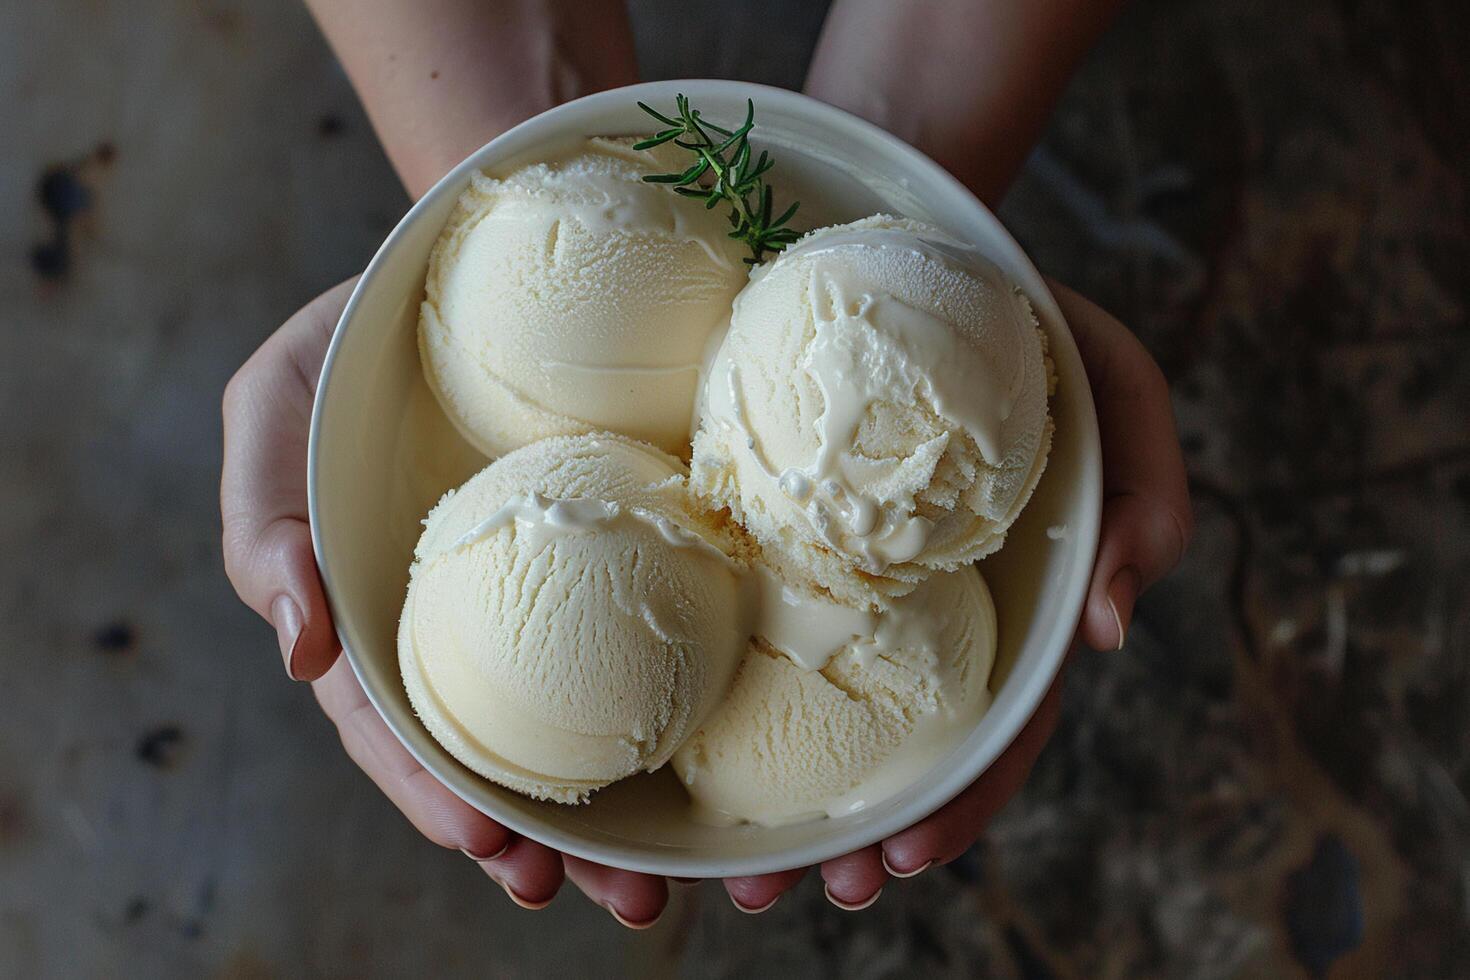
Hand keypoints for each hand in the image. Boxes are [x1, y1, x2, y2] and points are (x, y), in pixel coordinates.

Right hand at [221, 282, 670, 927]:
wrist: (476, 263)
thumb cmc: (356, 341)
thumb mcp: (276, 407)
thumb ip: (266, 523)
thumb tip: (297, 651)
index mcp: (391, 615)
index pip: (406, 729)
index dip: (440, 798)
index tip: (492, 852)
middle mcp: (480, 624)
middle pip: (511, 756)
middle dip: (559, 841)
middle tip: (623, 904)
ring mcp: (562, 596)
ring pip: (594, 722)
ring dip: (638, 811)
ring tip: (684, 880)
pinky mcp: (636, 553)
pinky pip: (667, 635)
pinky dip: (699, 708)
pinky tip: (737, 764)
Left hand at [721, 284, 1191, 911]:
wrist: (888, 230)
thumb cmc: (1012, 307)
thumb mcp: (1115, 376)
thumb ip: (1148, 489)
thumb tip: (1113, 629)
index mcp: (998, 590)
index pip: (992, 721)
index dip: (960, 800)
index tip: (905, 859)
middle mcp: (915, 597)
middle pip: (893, 741)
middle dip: (851, 830)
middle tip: (798, 891)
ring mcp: (833, 568)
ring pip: (809, 704)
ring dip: (771, 795)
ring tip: (727, 868)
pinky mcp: (758, 530)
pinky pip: (735, 620)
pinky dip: (711, 689)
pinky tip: (669, 745)